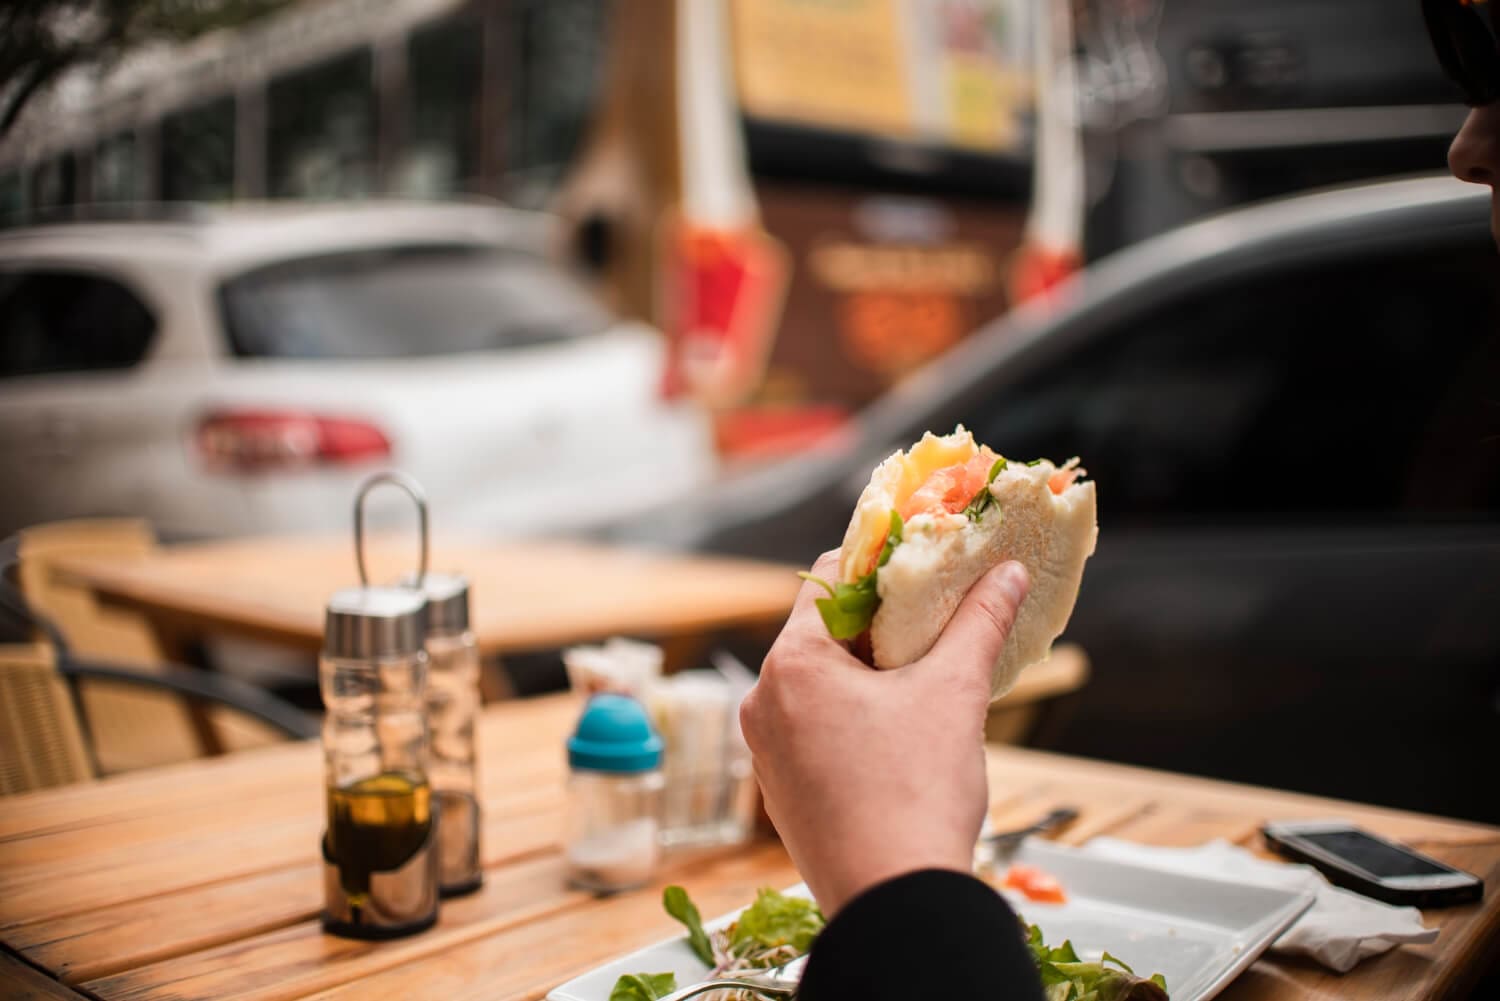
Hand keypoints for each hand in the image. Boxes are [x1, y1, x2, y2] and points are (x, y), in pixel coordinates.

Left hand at [739, 552, 1029, 915]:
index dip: (879, 565)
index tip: (922, 564)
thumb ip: (978, 623)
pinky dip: (854, 720)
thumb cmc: (915, 796)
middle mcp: (762, 703)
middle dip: (882, 626)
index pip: (827, 580)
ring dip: (870, 676)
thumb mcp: (954, 693)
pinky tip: (901, 734)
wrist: (895, 903)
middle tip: (936, 622)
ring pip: (820, 686)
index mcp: (790, 666)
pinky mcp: (782, 793)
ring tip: (927, 679)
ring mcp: (767, 752)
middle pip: (823, 635)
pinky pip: (815, 732)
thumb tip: (1004, 574)